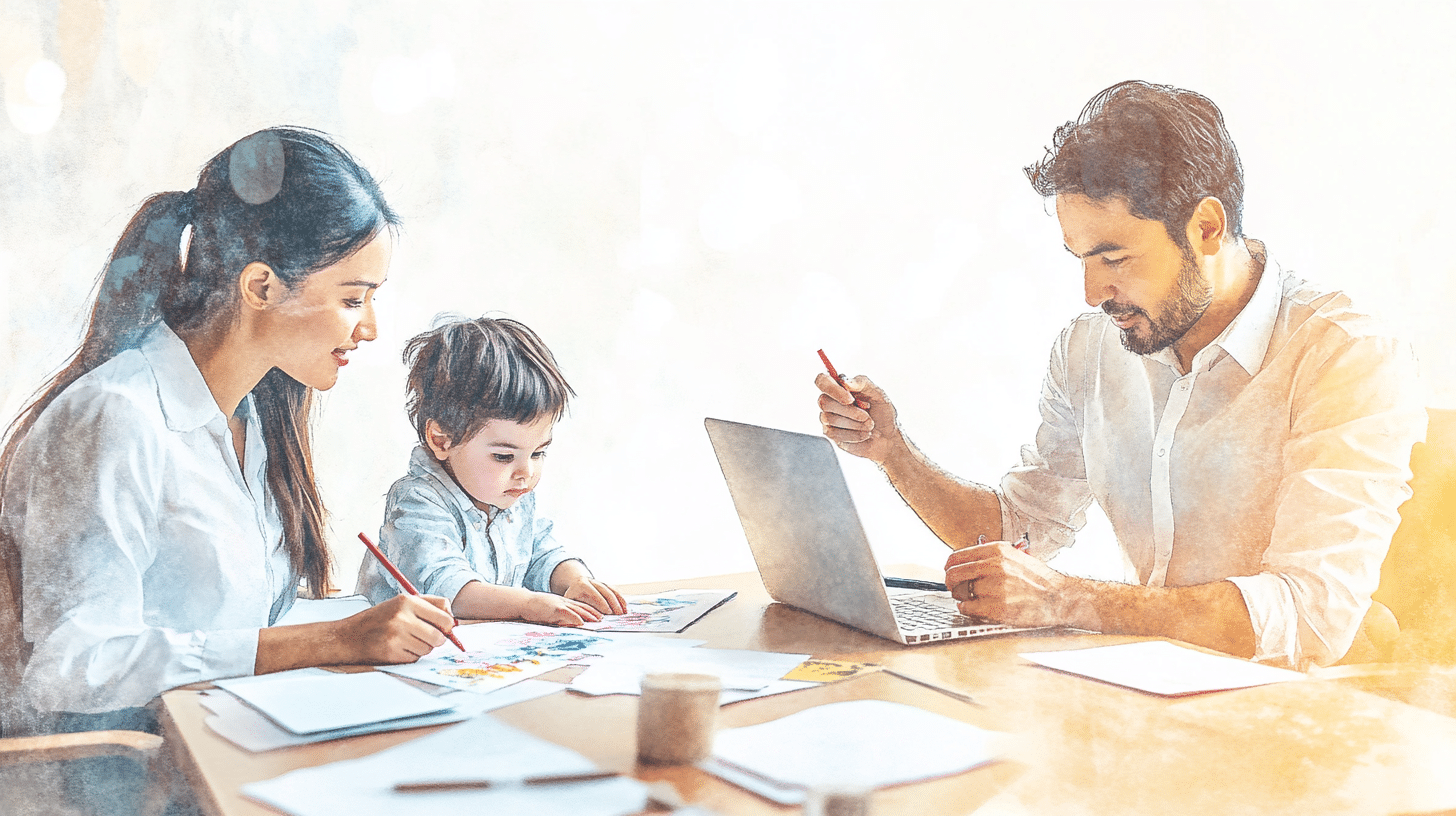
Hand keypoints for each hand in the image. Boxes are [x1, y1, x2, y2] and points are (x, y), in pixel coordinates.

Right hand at [334, 594, 455, 664]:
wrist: (348, 636)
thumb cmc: (379, 619)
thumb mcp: (401, 603)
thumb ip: (430, 606)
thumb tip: (454, 621)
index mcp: (407, 601)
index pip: (445, 618)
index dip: (447, 627)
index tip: (443, 629)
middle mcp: (402, 617)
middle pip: (439, 637)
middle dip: (436, 640)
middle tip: (424, 638)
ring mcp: (396, 635)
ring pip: (428, 649)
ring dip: (421, 649)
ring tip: (405, 641)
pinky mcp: (391, 652)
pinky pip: (415, 658)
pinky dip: (410, 656)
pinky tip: (397, 649)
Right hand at [521, 591, 604, 626]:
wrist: (524, 602)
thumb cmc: (535, 609)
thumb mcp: (550, 611)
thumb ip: (560, 616)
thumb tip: (569, 624)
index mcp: (563, 602)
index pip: (580, 606)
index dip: (591, 610)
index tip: (599, 616)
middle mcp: (564, 602)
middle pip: (582, 606)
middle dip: (594, 613)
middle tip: (604, 619)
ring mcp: (560, 604)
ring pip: (578, 609)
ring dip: (589, 615)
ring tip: (598, 620)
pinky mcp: (554, 608)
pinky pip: (568, 613)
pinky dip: (576, 617)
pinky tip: (582, 622)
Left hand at [563, 576, 627, 615]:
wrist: (575, 583)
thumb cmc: (572, 597)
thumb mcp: (569, 601)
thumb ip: (574, 610)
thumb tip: (579, 623)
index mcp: (582, 584)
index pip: (594, 593)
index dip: (602, 602)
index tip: (608, 612)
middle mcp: (592, 581)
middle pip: (605, 591)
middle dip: (613, 603)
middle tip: (619, 614)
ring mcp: (600, 582)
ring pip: (612, 590)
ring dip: (619, 601)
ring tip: (624, 613)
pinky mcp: (606, 585)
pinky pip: (615, 590)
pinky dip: (621, 598)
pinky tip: (625, 607)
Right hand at [816, 372, 901, 463]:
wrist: (888, 437)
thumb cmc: (882, 413)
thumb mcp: (878, 394)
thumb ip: (862, 383)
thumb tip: (844, 381)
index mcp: (840, 386)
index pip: (822, 380)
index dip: (832, 389)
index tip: (850, 399)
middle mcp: (830, 400)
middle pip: (824, 401)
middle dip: (849, 411)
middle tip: (867, 416)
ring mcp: (828, 418)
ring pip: (830, 418)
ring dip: (855, 423)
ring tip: (870, 425)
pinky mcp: (830, 434)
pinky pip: (835, 434)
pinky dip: (854, 434)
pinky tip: (864, 434)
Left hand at [944, 541, 1068, 626]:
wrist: (1061, 597)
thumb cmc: (1040, 580)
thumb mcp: (1015, 556)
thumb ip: (990, 557)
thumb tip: (964, 562)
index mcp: (997, 551)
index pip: (957, 557)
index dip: (949, 567)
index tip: (949, 573)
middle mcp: (994, 566)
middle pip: (953, 574)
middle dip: (950, 583)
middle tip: (953, 589)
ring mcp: (995, 587)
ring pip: (960, 592)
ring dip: (963, 598)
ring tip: (975, 600)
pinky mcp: (997, 608)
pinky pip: (968, 609)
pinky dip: (968, 610)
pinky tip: (978, 609)